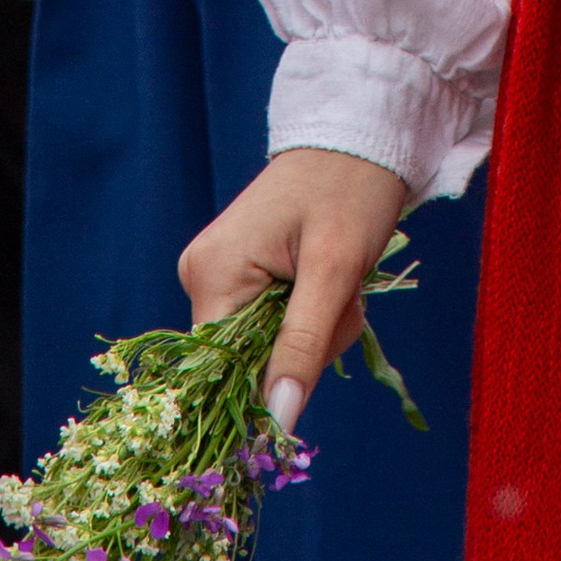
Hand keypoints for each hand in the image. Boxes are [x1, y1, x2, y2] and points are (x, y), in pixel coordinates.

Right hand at [180, 149, 411, 430]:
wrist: (359, 137)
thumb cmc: (349, 190)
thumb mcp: (334, 272)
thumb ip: (302, 347)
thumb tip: (277, 422)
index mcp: (211, 274)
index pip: (224, 372)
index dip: (274, 380)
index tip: (320, 352)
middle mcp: (202, 275)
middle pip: (248, 360)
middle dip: (306, 346)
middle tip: (343, 301)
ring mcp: (219, 273)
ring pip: (266, 344)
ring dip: (314, 329)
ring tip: (341, 281)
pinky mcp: (241, 272)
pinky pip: (271, 322)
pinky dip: (308, 313)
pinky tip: (329, 279)